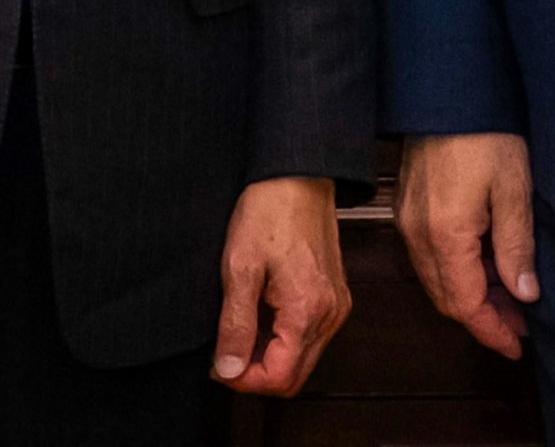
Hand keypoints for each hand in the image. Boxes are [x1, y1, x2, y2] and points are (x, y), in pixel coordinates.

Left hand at [214, 174, 354, 396]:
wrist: (297, 174)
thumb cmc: (270, 210)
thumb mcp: (239, 267)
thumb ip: (235, 324)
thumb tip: (229, 368)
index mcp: (308, 310)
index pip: (280, 379)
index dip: (244, 381)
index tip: (219, 365)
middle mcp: (330, 314)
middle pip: (294, 377)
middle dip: (256, 373)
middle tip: (226, 351)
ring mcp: (335, 306)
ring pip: (302, 358)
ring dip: (269, 355)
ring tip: (241, 325)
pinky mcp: (333, 296)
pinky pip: (309, 335)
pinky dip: (283, 336)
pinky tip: (261, 312)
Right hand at [397, 130, 540, 359]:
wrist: (452, 89)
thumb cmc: (483, 130)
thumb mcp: (514, 190)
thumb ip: (517, 248)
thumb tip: (524, 293)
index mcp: (444, 234)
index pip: (465, 304)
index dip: (491, 330)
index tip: (515, 344)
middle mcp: (417, 233)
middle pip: (447, 297)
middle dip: (484, 316)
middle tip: (520, 322)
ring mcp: (408, 220)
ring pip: (437, 278)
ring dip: (471, 293)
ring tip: (509, 293)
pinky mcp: (409, 206)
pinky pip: (429, 255)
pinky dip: (457, 269)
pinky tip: (485, 262)